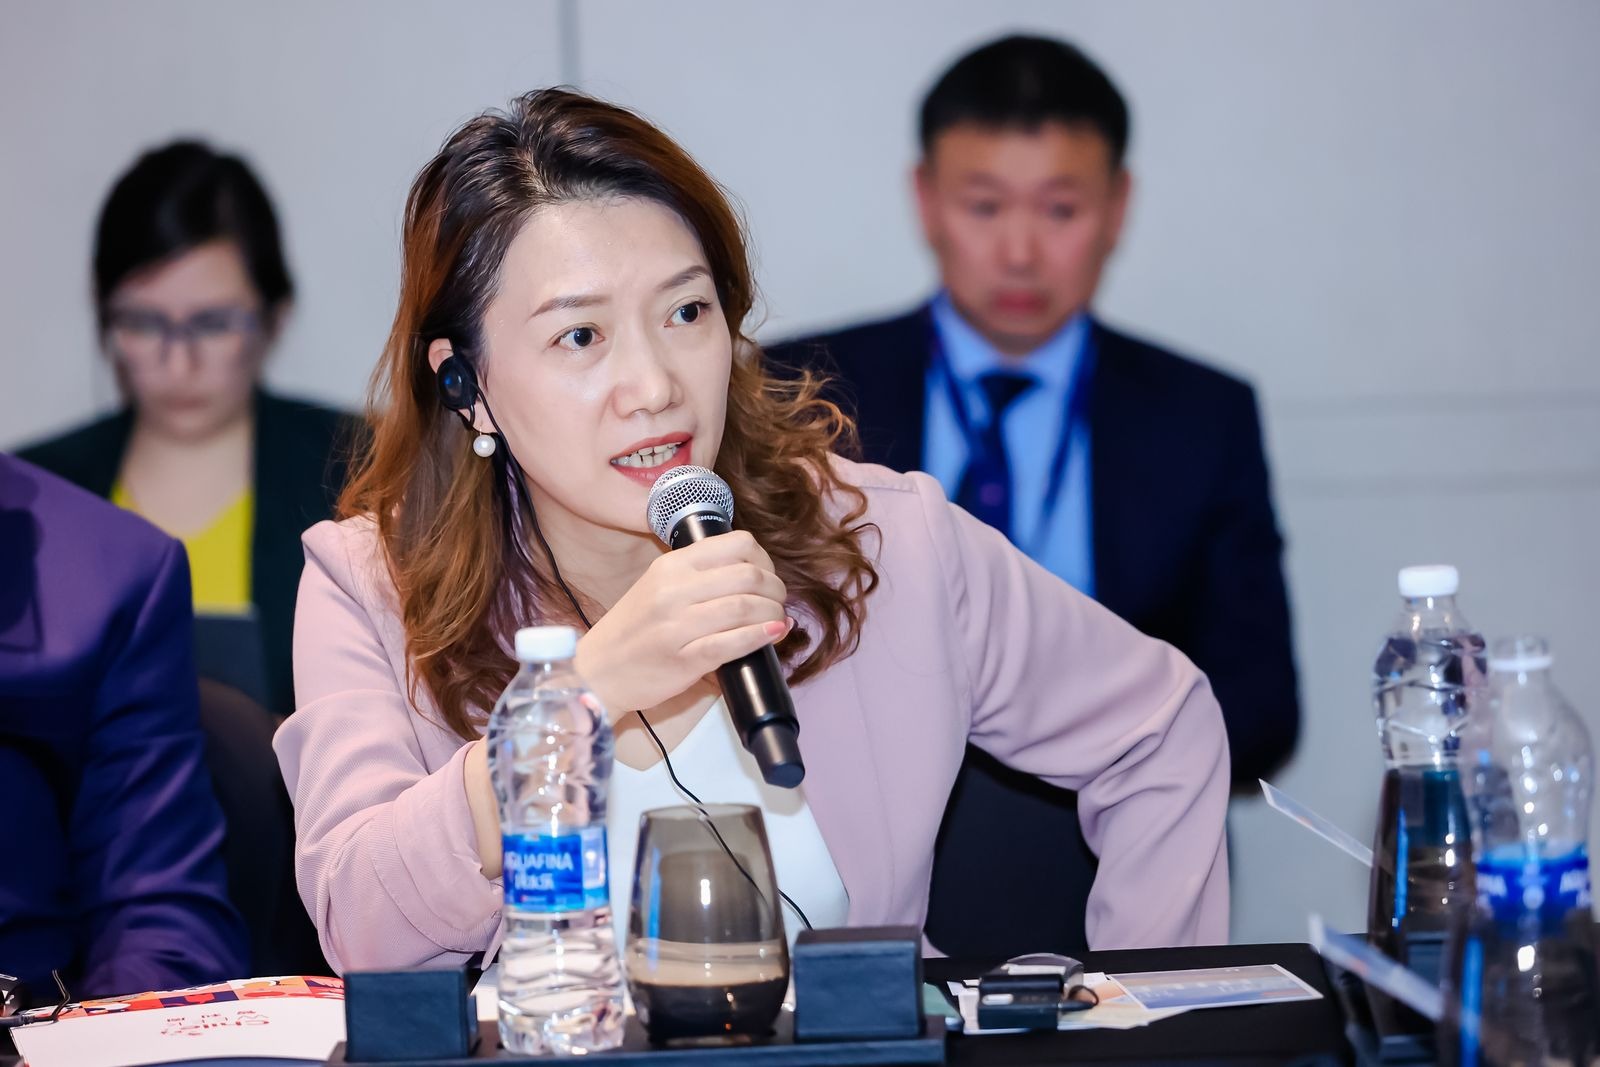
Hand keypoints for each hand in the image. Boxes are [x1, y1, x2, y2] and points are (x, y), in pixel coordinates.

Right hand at [576, 531, 790, 717]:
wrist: (597, 672)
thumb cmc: (633, 630)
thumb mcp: (658, 587)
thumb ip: (699, 576)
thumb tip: (755, 575)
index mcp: (671, 565)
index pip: (737, 544)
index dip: (764, 560)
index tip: (767, 576)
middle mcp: (675, 589)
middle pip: (749, 576)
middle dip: (775, 589)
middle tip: (777, 602)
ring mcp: (678, 625)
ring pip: (746, 607)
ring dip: (772, 613)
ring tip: (776, 620)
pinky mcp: (684, 659)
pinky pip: (733, 642)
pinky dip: (760, 637)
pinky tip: (772, 635)